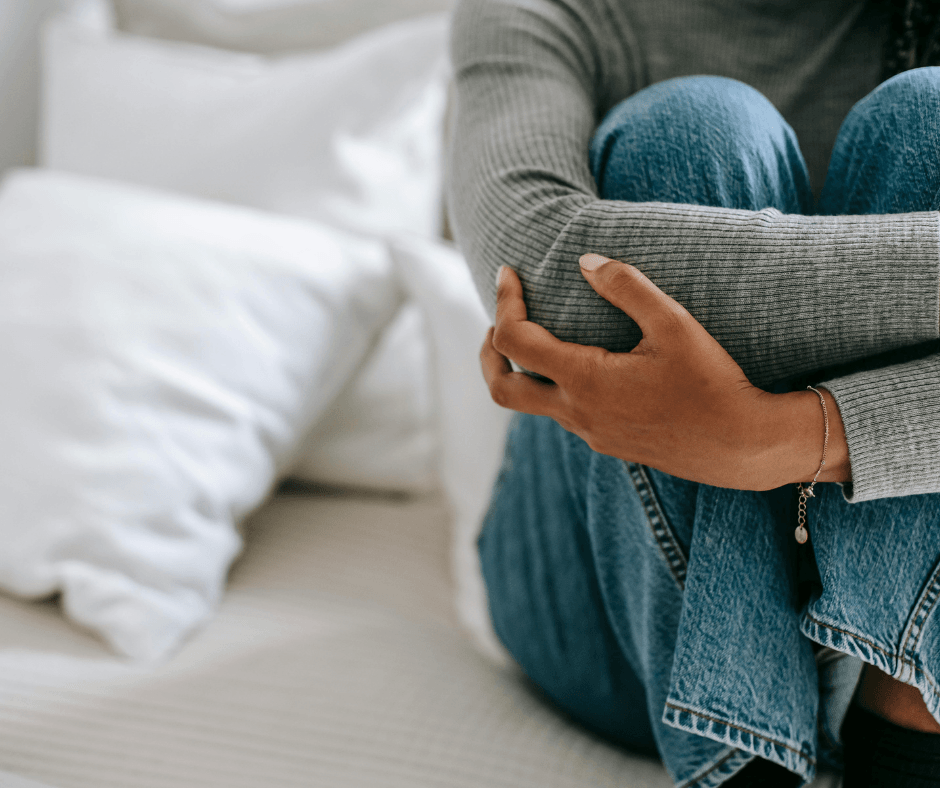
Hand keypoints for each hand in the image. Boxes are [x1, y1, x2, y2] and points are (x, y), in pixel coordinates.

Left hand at [480, 254, 849, 489]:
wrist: (743, 446)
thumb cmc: (712, 382)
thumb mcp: (674, 324)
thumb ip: (626, 286)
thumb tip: (585, 260)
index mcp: (585, 380)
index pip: (514, 341)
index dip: (504, 302)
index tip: (508, 274)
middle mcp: (577, 413)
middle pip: (501, 388)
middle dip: (489, 351)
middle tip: (497, 320)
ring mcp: (591, 433)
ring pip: (533, 404)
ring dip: (524, 369)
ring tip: (539, 336)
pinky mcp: (609, 444)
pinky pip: (564, 415)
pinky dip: (554, 387)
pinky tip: (583, 367)